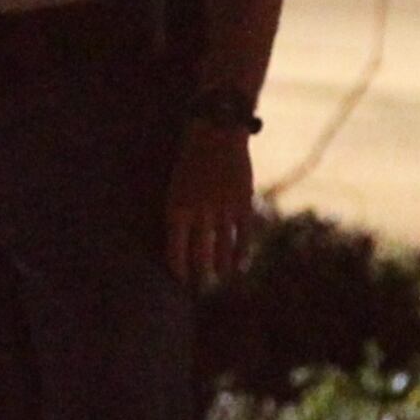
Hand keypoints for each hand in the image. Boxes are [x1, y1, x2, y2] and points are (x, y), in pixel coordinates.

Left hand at [164, 120, 255, 287]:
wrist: (216, 132)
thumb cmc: (190, 160)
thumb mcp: (175, 186)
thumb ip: (180, 214)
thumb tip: (181, 245)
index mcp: (176, 208)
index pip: (175, 250)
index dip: (178, 269)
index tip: (180, 280)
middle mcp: (199, 212)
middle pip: (199, 254)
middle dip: (200, 274)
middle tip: (200, 287)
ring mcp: (223, 209)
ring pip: (222, 248)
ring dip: (220, 267)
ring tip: (219, 279)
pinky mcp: (243, 203)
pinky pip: (243, 236)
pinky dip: (241, 254)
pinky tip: (239, 267)